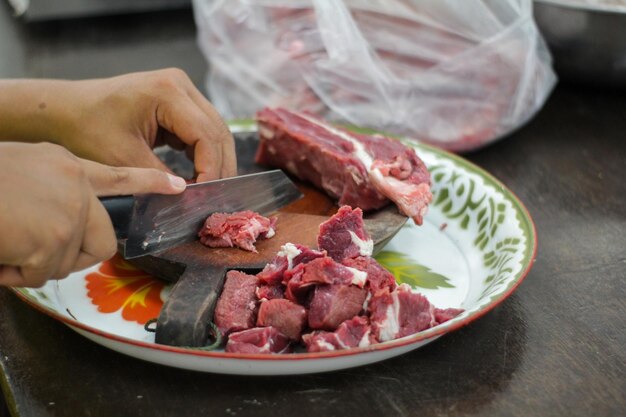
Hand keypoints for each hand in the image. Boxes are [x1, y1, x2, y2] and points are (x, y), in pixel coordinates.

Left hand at [0, 69, 236, 181]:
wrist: (63, 110)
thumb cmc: (86, 129)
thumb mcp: (124, 158)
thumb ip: (161, 177)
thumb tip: (191, 197)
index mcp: (168, 91)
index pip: (206, 135)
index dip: (211, 168)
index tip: (205, 196)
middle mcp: (181, 85)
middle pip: (217, 130)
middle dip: (220, 166)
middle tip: (216, 197)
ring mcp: (181, 90)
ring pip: (214, 130)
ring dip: (214, 160)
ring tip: (209, 189)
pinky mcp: (178, 101)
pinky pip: (201, 130)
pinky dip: (203, 153)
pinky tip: (198, 175)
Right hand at [0, 142, 186, 287]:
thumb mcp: (21, 170)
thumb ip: (51, 190)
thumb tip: (62, 224)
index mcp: (65, 164)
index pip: (119, 175)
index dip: (149, 184)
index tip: (177, 186)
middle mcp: (74, 184)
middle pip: (101, 240)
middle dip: (73, 255)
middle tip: (34, 250)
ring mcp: (69, 209)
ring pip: (69, 260)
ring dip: (35, 264)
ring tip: (6, 243)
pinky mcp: (56, 236)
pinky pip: (43, 273)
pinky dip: (16, 272)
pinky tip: (0, 253)